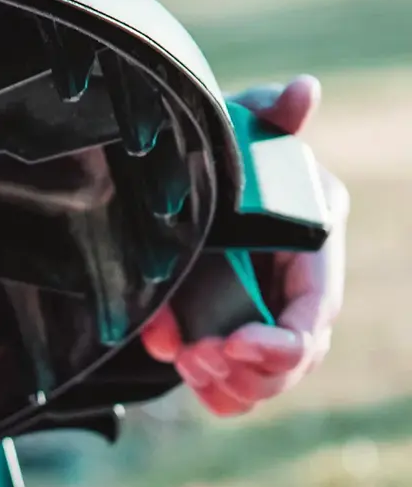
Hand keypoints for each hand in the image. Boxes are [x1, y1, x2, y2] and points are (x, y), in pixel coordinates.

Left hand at [141, 75, 348, 417]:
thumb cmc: (214, 152)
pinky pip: (238, 389)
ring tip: (186, 359)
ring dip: (228, 384)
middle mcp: (300, 284)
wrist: (171, 183)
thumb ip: (265, 116)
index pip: (315, 311)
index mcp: (313, 238)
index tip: (231, 343)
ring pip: (267, 381)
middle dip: (248, 370)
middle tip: (195, 356)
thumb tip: (302, 93)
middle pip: (296, 360)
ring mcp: (269, 315)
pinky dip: (216, 394)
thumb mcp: (232, 131)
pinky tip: (190, 376)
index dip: (280, 341)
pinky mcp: (237, 338)